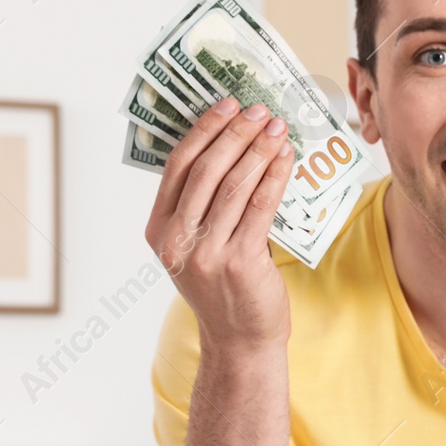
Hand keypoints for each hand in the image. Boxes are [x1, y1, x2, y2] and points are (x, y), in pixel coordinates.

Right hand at [145, 98, 296, 351]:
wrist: (240, 340)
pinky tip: (287, 159)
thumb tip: (234, 147)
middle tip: (259, 110)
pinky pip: (260, 208)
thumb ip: (203, 206)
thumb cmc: (224, 289)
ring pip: (234, 185)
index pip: (177, 166)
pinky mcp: (239, 263)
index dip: (203, 130)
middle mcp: (176, 241)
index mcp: (158, 231)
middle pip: (206, 170)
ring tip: (277, 128)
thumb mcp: (197, 246)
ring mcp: (206, 254)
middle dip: (235, 133)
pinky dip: (275, 177)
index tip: (226, 105)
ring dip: (259, 150)